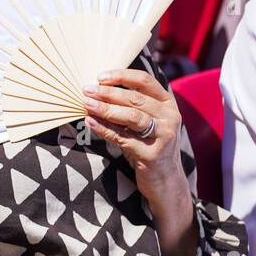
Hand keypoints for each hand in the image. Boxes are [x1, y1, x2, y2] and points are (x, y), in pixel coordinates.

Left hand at [83, 69, 191, 231]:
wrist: (164, 178)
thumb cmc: (147, 144)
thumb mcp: (144, 121)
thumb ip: (128, 106)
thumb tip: (95, 91)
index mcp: (167, 103)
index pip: (145, 81)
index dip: (122, 76)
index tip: (100, 76)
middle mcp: (170, 117)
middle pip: (135, 98)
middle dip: (108, 93)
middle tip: (86, 90)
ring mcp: (164, 135)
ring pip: (132, 117)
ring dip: (106, 109)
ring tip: (87, 104)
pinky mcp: (153, 153)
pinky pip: (124, 137)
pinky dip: (104, 129)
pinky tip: (90, 122)